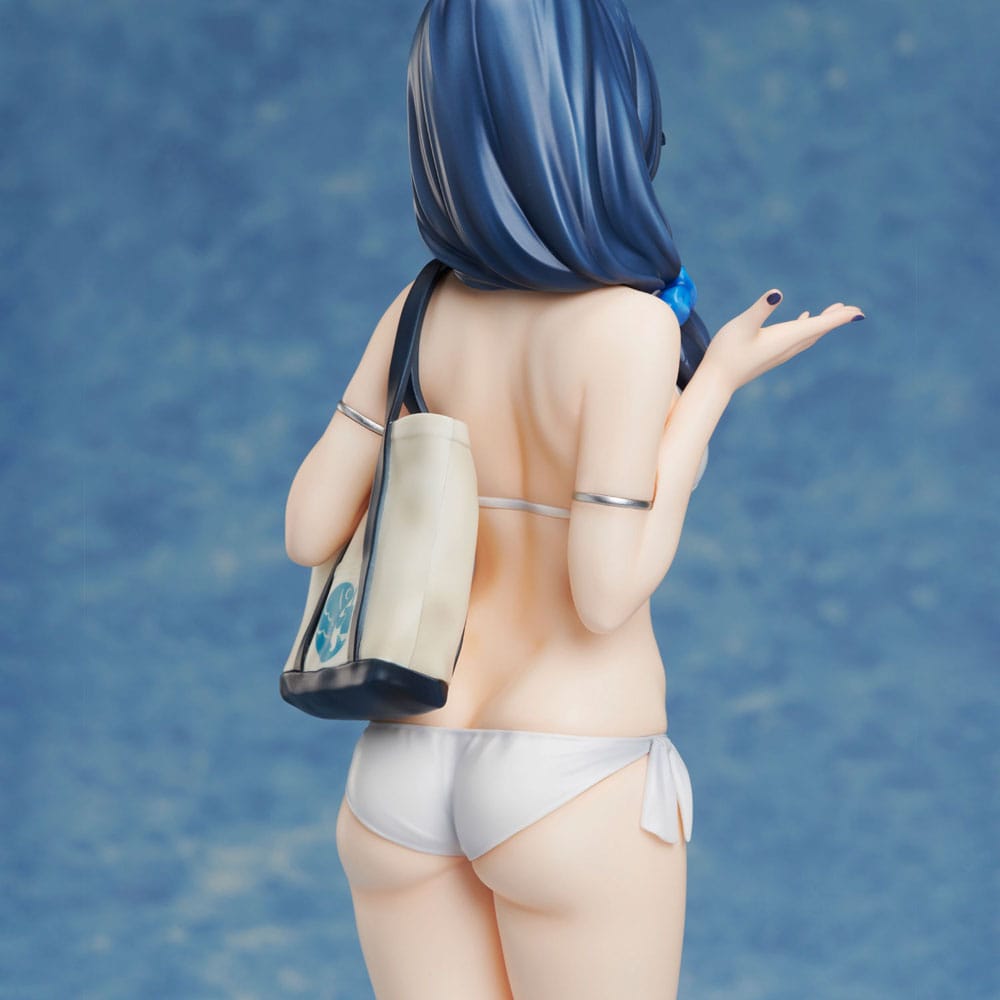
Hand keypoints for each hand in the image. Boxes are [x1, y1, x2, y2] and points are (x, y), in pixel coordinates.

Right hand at [703, 290, 863, 392]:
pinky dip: (808, 327)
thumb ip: (760, 309)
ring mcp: (780, 352)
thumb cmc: (727, 352)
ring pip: (810, 335)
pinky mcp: (772, 354)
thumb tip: (776, 293)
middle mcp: (787, 346)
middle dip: (837, 319)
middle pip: (819, 331)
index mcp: (785, 338)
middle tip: (854, 309)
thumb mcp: (742, 326)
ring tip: (837, 310)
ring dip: (824, 323)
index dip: (839, 317)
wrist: (717, 380)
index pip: (819, 326)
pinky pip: (798, 339)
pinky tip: (805, 318)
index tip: (858, 312)